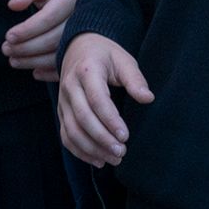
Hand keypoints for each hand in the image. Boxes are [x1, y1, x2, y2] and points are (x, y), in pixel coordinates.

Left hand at [4, 0, 88, 79]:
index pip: (49, 17)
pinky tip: (35, 72)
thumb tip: (13, 5)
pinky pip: (71, 65)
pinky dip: (52, 73)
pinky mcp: (89, 50)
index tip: (9, 36)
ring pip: (61, 55)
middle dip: (27, 47)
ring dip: (35, 61)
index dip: (28, 29)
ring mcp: (90, 36)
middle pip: (54, 39)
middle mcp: (85, 17)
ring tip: (14, 60)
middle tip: (6, 50)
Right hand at [56, 35, 152, 165]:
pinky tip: (98, 160)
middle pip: (82, 117)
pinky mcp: (61, 111)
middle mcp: (70, 86)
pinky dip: (79, 151)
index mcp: (87, 71)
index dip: (110, 120)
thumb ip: (135, 79)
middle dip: (102, 138)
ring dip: (91, 148)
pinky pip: (65, 135)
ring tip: (114, 159)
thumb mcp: (124, 60)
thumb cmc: (106, 55)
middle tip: (122, 152)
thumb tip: (147, 98)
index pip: (97, 100)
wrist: (79, 48)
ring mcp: (62, 100)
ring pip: (71, 130)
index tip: (126, 136)